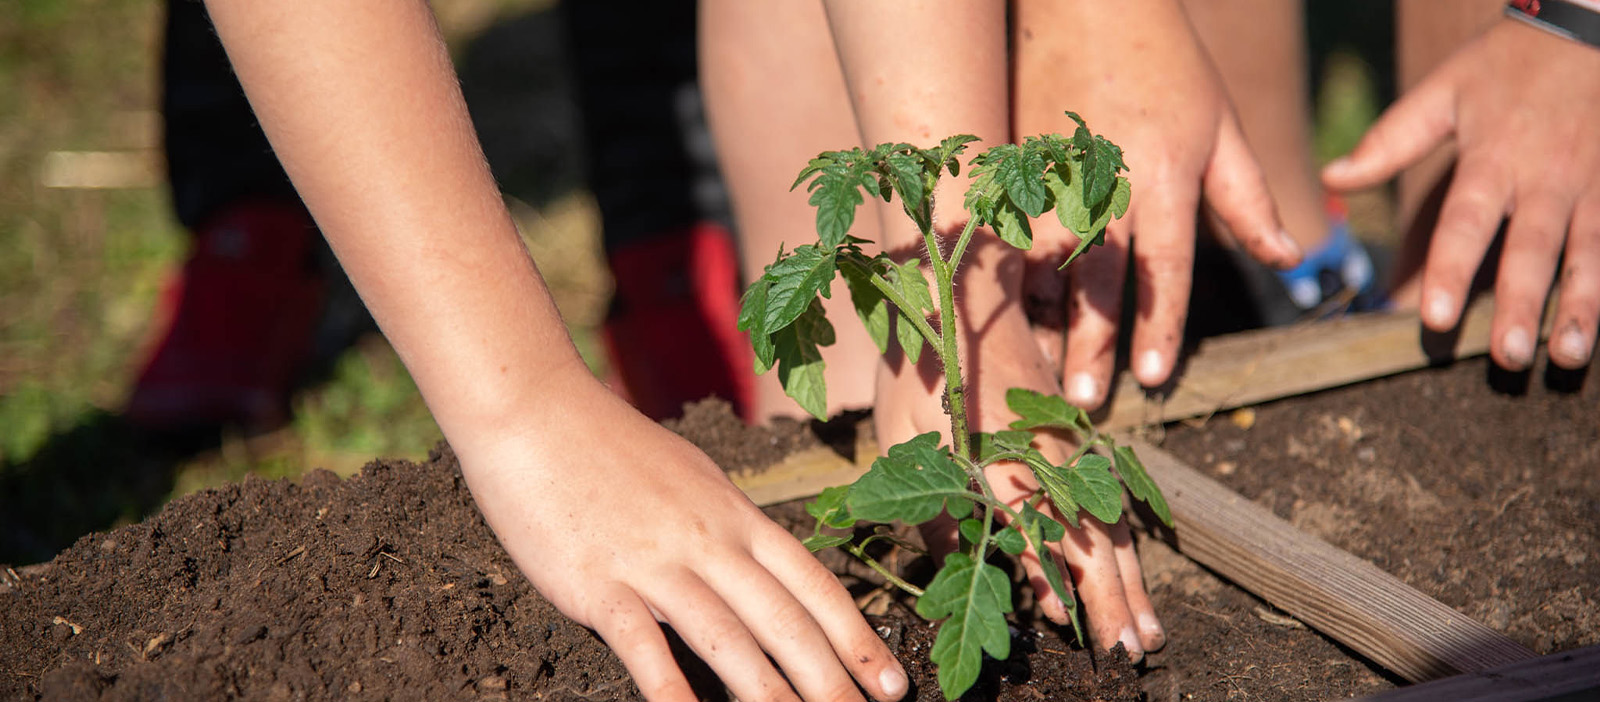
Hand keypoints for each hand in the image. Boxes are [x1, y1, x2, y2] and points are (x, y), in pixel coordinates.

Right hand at [457, 371, 907, 701]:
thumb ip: (727, 527)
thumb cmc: (610, 447)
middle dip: (832, 680)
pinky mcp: (600, 583)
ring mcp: (655, 562)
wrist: (535, 409)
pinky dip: (671, 690)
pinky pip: (644, 646)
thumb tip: (762, 568)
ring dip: (769, 695)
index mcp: (736, 513)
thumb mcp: (692, 478)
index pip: (813, 584)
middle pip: (784, 620)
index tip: (892, 682)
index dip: (857, 638)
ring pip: (728, 639)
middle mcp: (709, 539)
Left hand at [872, 237, 1164, 660]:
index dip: (1053, 582)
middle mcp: (1046, 454)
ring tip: (1146, 633)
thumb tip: (968, 575)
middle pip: (1090, 536)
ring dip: (1131, 582)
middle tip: (1130, 654)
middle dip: (1113, 600)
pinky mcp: (1078, 439)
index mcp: (997, 455)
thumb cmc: (919, 377)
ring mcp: (1071, 446)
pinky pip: (1110, 501)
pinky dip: (1125, 545)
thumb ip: (935, 514)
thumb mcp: (903, 445)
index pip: (1035, 530)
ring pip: (1111, 523)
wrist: (966, 297)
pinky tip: (1133, 577)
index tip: (1067, 627)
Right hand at [1012, 0, 1298, 406]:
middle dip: (1087, 345)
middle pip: (1093, 280)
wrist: (1082, 0)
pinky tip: (1001, 313)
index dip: (1157, 326)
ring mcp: (1048, 176)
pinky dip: (1002, 276)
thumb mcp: (1220, 126)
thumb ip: (1248, 198)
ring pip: (1035, 263)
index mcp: (1161, 177)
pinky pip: (1002, 233)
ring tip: (1033, 369)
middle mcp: (1102, 183)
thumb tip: (1292, 257)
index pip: (1162, 268)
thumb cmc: (1166, 61)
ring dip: (1036, 320)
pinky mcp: (1008, 166)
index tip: (1153, 378)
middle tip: (1081, 402)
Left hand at [1323, 18, 1599, 369]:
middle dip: (1522, 305)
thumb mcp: (1443, 92)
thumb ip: (1390, 141)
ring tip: (1568, 357)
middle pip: (1532, 249)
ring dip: (1580, 308)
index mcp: (1493, 157)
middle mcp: (1545, 177)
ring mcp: (1591, 184)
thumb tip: (1331, 178)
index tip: (1435, 318)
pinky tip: (1599, 328)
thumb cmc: (1505, 65)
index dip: (1450, 271)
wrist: (1590, 26)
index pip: (1466, 222)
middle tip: (1509, 357)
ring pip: (1587, 253)